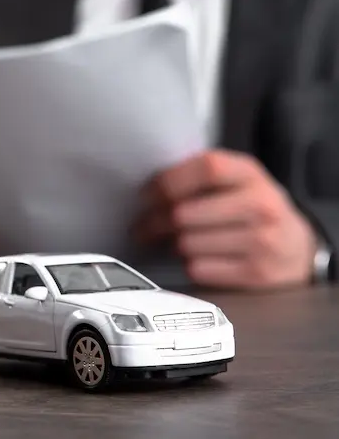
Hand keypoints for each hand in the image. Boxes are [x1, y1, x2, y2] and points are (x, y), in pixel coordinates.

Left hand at [136, 150, 317, 289]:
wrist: (297, 249)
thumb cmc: (251, 211)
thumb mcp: (236, 182)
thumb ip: (200, 176)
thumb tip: (149, 189)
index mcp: (250, 173)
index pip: (206, 168)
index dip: (168, 182)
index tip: (146, 195)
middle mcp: (261, 204)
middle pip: (184, 212)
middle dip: (154, 221)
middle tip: (144, 226)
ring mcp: (263, 240)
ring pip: (186, 244)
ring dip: (172, 244)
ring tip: (175, 242)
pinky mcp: (257, 273)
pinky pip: (199, 269)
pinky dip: (190, 265)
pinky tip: (197, 259)